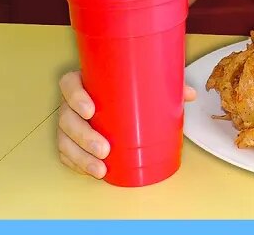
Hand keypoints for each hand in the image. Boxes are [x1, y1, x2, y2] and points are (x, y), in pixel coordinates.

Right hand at [56, 70, 196, 178]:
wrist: (121, 102)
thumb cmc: (129, 91)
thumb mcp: (145, 85)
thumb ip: (165, 86)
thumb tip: (188, 94)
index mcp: (85, 81)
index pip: (69, 84)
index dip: (75, 96)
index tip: (90, 109)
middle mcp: (72, 103)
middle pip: (67, 117)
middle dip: (84, 136)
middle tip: (104, 148)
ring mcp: (70, 123)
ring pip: (65, 139)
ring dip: (81, 156)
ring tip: (101, 167)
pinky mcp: (70, 141)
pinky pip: (67, 154)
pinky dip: (78, 164)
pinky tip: (92, 171)